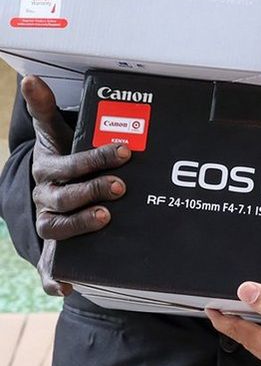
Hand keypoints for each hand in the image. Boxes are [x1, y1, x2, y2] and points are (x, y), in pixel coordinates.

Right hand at [22, 75, 130, 295]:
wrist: (48, 189)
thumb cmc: (62, 158)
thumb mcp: (56, 135)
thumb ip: (45, 109)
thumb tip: (30, 78)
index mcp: (47, 171)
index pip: (69, 165)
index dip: (96, 159)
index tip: (125, 151)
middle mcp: (44, 198)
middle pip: (65, 197)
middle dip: (93, 190)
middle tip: (122, 187)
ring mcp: (48, 224)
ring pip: (58, 229)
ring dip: (81, 224)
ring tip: (106, 217)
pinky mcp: (53, 250)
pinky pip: (48, 268)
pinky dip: (54, 279)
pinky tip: (66, 287)